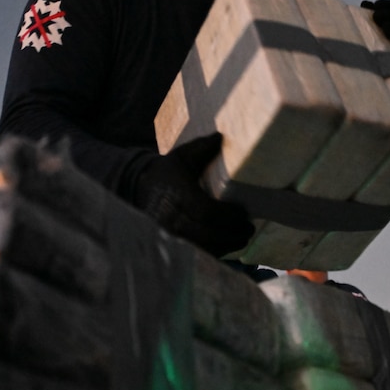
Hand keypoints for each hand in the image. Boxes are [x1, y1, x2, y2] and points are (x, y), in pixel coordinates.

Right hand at [132, 133, 253, 256]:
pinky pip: (195, 253)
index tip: (243, 214)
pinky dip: (214, 252)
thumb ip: (203, 147)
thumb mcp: (183, 155)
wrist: (141, 187)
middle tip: (249, 230)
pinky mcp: (170, 242)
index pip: (206, 211)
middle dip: (231, 235)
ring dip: (226, 246)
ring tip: (242, 239)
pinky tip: (227, 245)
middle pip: (206, 234)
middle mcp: (172, 216)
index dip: (228, 216)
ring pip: (202, 247)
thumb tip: (221, 136)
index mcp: (179, 194)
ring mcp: (170, 233)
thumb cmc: (169, 171)